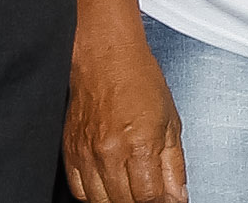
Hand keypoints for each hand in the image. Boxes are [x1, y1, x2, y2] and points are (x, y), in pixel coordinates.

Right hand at [61, 15, 185, 202]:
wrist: (104, 59)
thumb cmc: (139, 81)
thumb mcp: (171, 121)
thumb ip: (174, 165)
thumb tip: (178, 196)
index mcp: (139, 145)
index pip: (149, 199)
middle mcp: (110, 154)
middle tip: (151, 196)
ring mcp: (86, 156)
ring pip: (100, 202)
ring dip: (118, 201)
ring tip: (132, 192)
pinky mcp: (69, 155)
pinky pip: (79, 190)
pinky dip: (95, 196)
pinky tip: (109, 189)